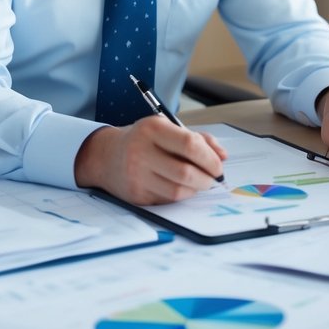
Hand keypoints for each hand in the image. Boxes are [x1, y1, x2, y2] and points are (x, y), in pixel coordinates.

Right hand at [74, 116, 227, 204]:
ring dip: (196, 189)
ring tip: (199, 182)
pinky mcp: (135, 195)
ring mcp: (136, 175)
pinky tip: (180, 187)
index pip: (189, 145)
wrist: (106, 156)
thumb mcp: (168, 128)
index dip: (210, 158)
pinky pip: (167, 200)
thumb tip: (222, 156)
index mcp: (153, 128)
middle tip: (213, 178)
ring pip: (178, 191)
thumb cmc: (144, 140)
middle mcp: (141, 151)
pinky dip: (180, 196)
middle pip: (185, 172)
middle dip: (207, 178)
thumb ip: (199, 138)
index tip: (218, 165)